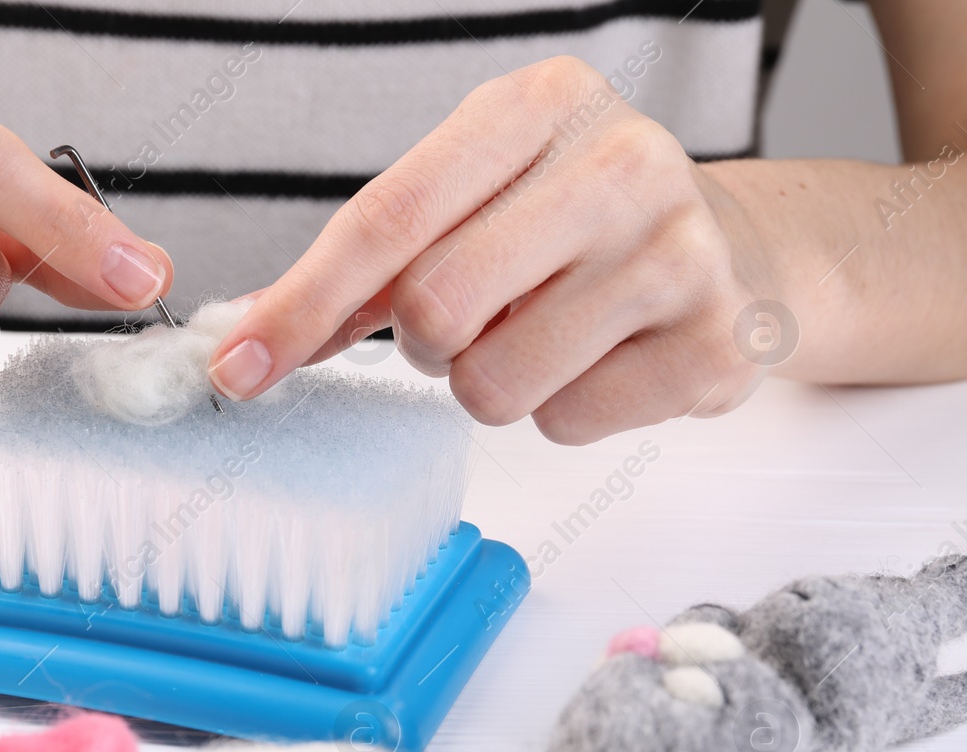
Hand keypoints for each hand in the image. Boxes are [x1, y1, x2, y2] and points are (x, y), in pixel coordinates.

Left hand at [207, 56, 775, 443]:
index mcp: (537, 106)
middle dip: (423, 342)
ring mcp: (680, 253)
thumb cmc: (572, 224)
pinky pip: (566, 423)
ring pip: (492, 385)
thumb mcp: (476, 199)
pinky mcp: (714, 343)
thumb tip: (249, 336)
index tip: (237, 365)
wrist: (737, 248)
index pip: (386, 217)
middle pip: (432, 311)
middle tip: (470, 320)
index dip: (300, 303)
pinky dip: (562, 410)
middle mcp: (619, 162)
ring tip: (544, 334)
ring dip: (491, 382)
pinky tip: (603, 358)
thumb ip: (366, 263)